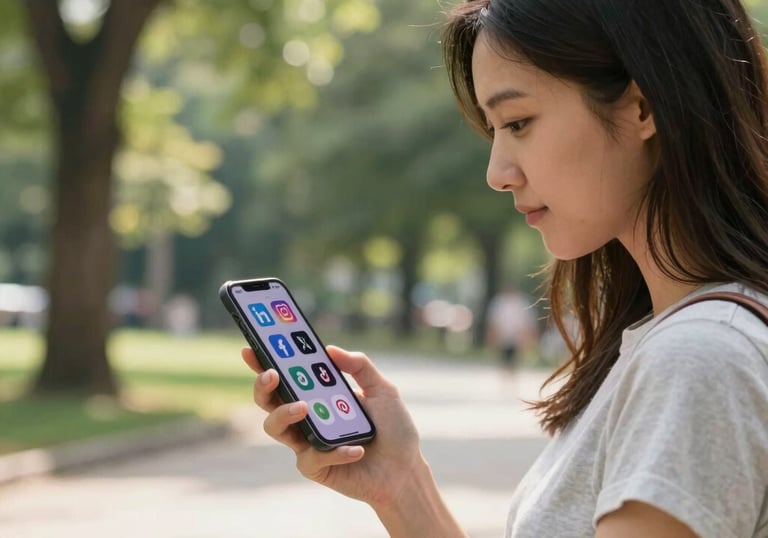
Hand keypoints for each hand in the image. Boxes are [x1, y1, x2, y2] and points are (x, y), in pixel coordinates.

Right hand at [242, 345, 421, 506]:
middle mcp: (306, 417)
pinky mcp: (314, 467)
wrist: (405, 469)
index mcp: (317, 395)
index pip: (284, 376)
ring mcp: (306, 443)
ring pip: (274, 428)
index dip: (263, 362)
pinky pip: (312, 457)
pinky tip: (357, 449)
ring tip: (304, 407)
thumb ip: (360, 367)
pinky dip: (335, 450)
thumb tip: (330, 349)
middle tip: (272, 375)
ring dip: (284, 414)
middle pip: (268, 401)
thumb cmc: (392, 428)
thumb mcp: (382, 390)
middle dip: (263, 386)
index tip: (251, 348)